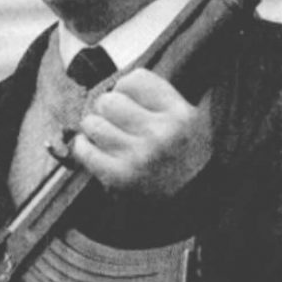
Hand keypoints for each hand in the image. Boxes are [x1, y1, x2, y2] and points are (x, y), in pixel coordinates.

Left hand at [72, 69, 211, 195]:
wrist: (197, 202)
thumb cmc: (187, 159)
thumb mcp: (189, 122)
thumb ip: (157, 101)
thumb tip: (116, 87)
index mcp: (180, 114)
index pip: (135, 79)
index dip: (126, 88)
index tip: (128, 100)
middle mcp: (161, 133)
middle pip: (109, 100)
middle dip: (107, 109)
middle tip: (115, 121)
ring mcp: (140, 156)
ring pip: (93, 123)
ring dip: (94, 129)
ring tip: (106, 136)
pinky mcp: (121, 178)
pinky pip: (85, 151)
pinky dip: (83, 148)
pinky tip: (93, 148)